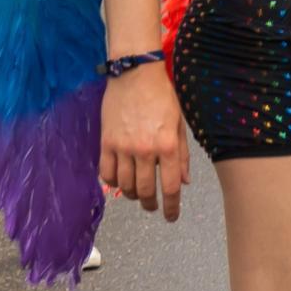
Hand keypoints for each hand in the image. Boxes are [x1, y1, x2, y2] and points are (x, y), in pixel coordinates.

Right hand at [99, 63, 190, 218]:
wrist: (135, 74)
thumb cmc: (162, 96)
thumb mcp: (179, 124)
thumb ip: (181, 155)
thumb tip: (184, 181)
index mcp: (168, 146)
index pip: (170, 187)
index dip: (171, 207)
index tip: (170, 217)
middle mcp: (145, 150)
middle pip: (145, 191)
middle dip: (151, 204)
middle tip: (153, 206)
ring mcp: (123, 147)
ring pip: (125, 185)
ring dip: (132, 194)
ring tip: (137, 193)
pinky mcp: (106, 142)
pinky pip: (106, 172)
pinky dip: (112, 182)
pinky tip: (119, 180)